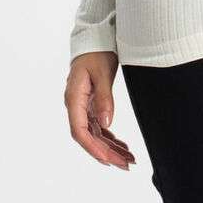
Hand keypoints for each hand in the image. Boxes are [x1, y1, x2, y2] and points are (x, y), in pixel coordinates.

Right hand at [64, 51, 136, 169]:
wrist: (95, 37)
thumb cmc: (97, 51)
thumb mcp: (102, 73)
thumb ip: (104, 99)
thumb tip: (107, 124)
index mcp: (74, 98)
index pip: (80, 131)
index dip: (93, 148)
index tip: (108, 160)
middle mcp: (76, 105)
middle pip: (89, 136)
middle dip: (107, 153)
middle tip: (126, 165)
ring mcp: (83, 106)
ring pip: (95, 133)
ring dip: (111, 147)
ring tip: (129, 159)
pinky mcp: (91, 104)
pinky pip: (99, 126)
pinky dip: (110, 137)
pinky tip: (123, 146)